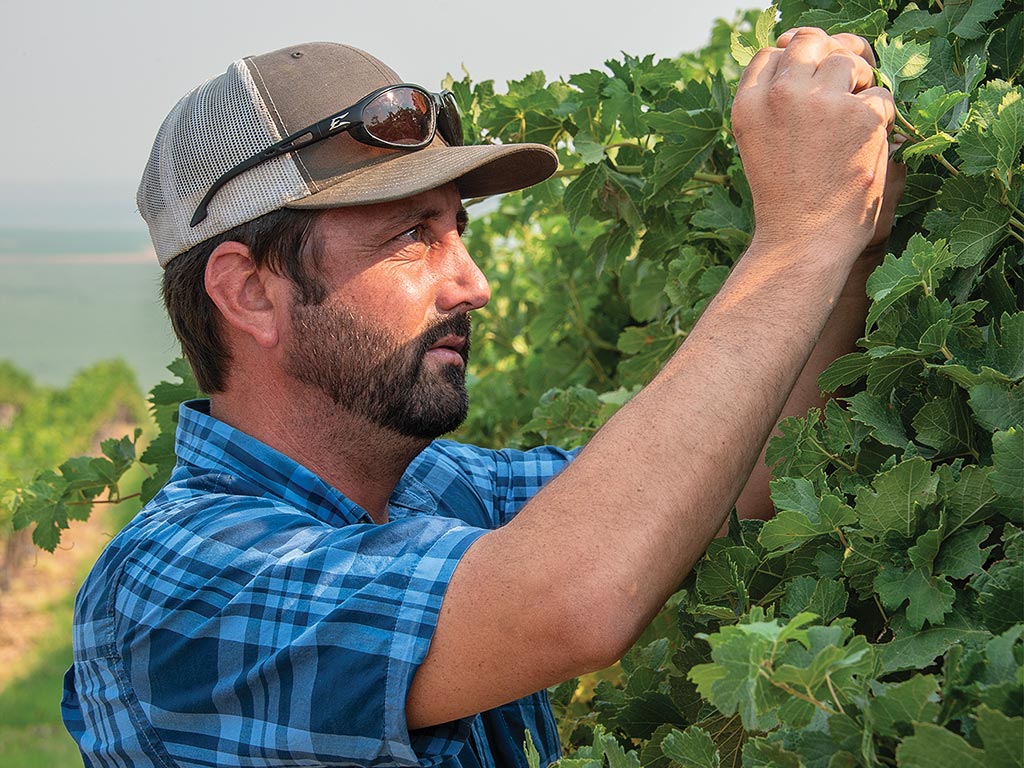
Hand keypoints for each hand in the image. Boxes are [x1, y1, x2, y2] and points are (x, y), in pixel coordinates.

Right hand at [775, 30, 906, 261]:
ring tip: (851, 123)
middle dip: (830, 56)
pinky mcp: (860, 116)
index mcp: (749, 104)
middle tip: (839, 89)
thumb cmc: (785, 198)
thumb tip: (802, 47)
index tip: (809, 84)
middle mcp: (781, 95)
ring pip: (848, 60)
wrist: (803, 241)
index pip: (772, 54)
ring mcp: (822, 103)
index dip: (794, 60)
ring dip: (858, 83)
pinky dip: (879, 120)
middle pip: (811, 42)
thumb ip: (772, 101)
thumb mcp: (758, 144)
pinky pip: (880, 95)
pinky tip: (862, 149)